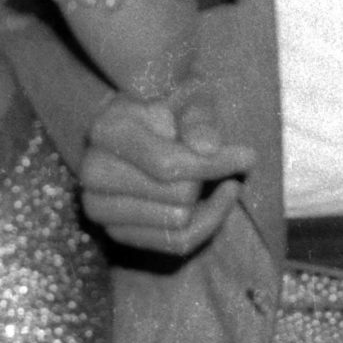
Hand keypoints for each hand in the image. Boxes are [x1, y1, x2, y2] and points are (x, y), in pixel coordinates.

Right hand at [78, 90, 255, 259]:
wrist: (139, 130)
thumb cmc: (170, 110)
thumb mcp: (189, 99)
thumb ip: (199, 120)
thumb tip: (207, 148)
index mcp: (107, 129)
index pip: (168, 164)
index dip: (215, 163)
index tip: (249, 156)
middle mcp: (92, 172)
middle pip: (178, 195)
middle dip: (208, 177)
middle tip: (221, 160)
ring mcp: (98, 207)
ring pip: (179, 222)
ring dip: (207, 200)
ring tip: (210, 176)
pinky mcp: (115, 233)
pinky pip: (176, 243)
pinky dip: (206, 223)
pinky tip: (215, 201)